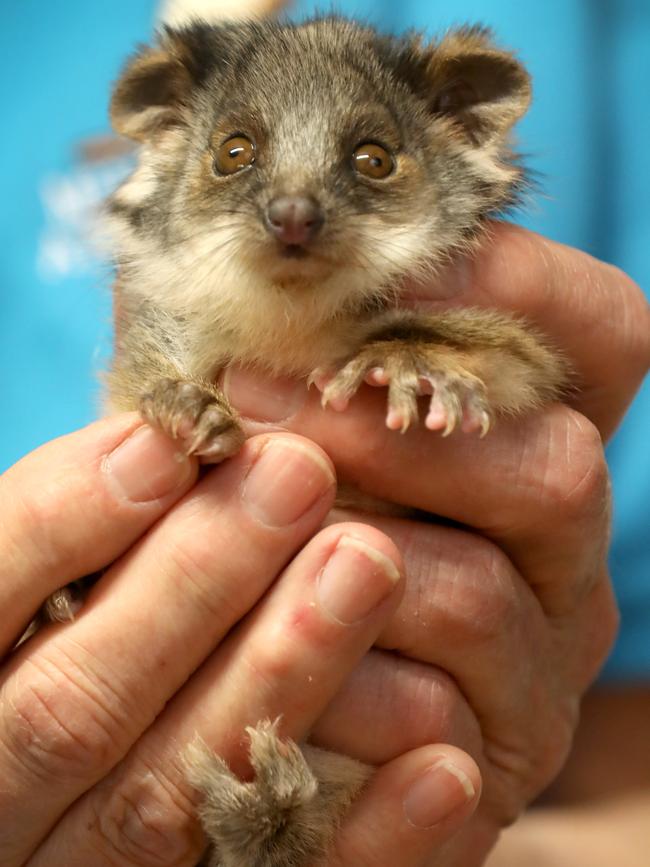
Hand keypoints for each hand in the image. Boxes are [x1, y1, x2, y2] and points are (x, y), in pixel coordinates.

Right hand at [0, 416, 479, 866]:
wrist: (95, 786)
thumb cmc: (82, 649)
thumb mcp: (64, 594)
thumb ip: (94, 546)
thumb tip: (171, 437)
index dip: (65, 521)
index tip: (169, 441)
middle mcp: (9, 804)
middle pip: (75, 708)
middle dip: (190, 582)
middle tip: (296, 473)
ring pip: (169, 800)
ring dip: (276, 676)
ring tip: (366, 560)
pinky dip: (365, 842)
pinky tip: (442, 765)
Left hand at [222, 222, 649, 864]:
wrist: (249, 690)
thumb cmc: (260, 525)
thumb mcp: (262, 413)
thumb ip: (258, 335)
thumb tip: (228, 246)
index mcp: (534, 434)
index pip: (600, 333)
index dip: (517, 287)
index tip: (385, 273)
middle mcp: (564, 539)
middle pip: (557, 464)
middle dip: (391, 434)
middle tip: (253, 401)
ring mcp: (544, 650)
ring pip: (480, 592)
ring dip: (338, 558)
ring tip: (226, 537)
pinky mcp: (497, 750)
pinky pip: (427, 716)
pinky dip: (324, 676)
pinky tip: (249, 651)